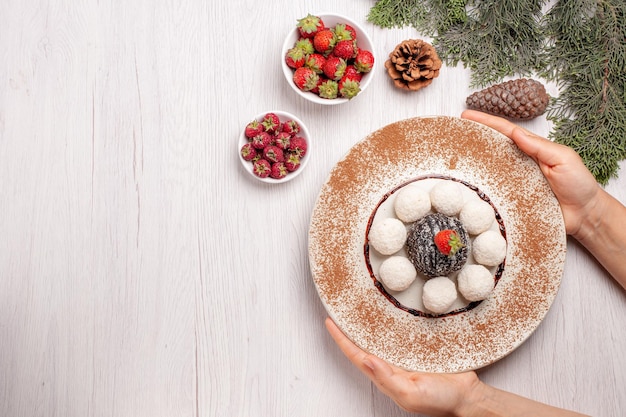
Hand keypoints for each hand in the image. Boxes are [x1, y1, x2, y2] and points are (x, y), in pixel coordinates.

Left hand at [325, 317, 479, 416]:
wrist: (468, 396)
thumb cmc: (441, 400)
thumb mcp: (411, 394)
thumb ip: (388, 379)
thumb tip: (366, 360)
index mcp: (386, 377)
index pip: (356, 355)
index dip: (341, 339)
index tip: (329, 322)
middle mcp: (391, 366)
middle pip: (364, 344)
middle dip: (349, 329)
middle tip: (339, 309)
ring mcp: (404, 358)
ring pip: (379, 338)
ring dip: (367, 325)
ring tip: (356, 308)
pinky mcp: (418, 349)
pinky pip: (398, 335)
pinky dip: (389, 325)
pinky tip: (386, 314)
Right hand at [461, 110, 600, 238]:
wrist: (584, 216)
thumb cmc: (578, 184)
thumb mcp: (563, 159)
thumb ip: (540, 147)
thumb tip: (515, 133)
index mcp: (530, 150)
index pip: (504, 132)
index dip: (486, 122)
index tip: (466, 115)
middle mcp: (517, 165)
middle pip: (491, 149)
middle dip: (471, 139)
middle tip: (452, 133)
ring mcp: (513, 183)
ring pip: (488, 171)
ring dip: (470, 165)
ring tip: (451, 158)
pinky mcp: (511, 202)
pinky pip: (492, 195)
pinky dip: (478, 191)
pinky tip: (464, 187)